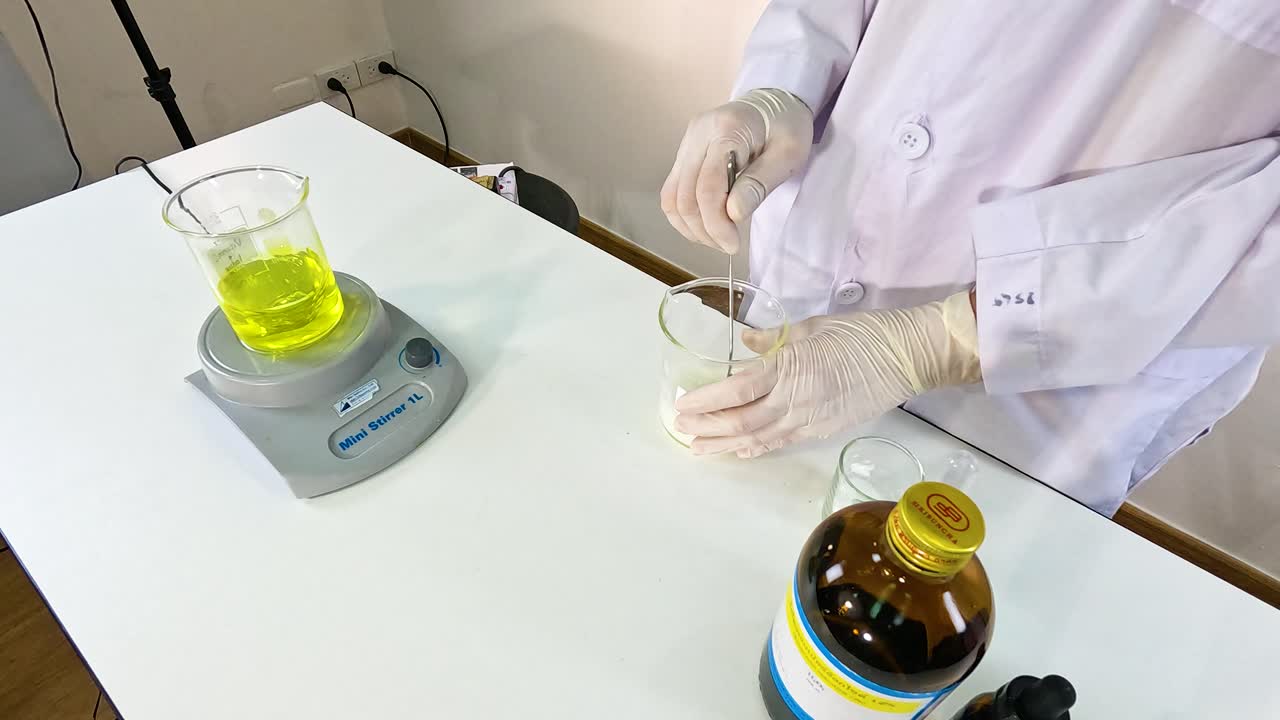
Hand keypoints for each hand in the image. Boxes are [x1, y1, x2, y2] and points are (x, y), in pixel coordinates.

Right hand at [660, 89, 813, 253]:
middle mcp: (698, 134)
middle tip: (727, 245)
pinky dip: (685, 214)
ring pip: (672, 196)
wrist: (774, 101)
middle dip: (703, 229)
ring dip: (690, 226)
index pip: (708, 187)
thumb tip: (732, 214)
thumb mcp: (788, 153)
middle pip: (684, 195)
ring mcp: (687, 143)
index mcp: (726, 130)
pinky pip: (673, 191)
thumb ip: (760, 183)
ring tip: (716, 238)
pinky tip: (706, 224)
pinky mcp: (684, 153)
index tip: (733, 245)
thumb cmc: (786, 125)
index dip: (716, 223)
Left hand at [673, 292, 981, 456]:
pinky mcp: (822, 431)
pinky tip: (739, 451)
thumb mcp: (812, 327)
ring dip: (724, 445)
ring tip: (698, 448)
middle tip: (681, 428)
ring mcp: (809, 421)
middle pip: (740, 422)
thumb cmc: (861, 333)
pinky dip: (755, 448)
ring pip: (757, 439)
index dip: (705, 401)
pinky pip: (781, 443)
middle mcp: (794, 401)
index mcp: (789, 369)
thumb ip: (774, 339)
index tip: (682, 404)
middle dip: (706, 427)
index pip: (735, 390)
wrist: (906, 357)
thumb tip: (746, 342)